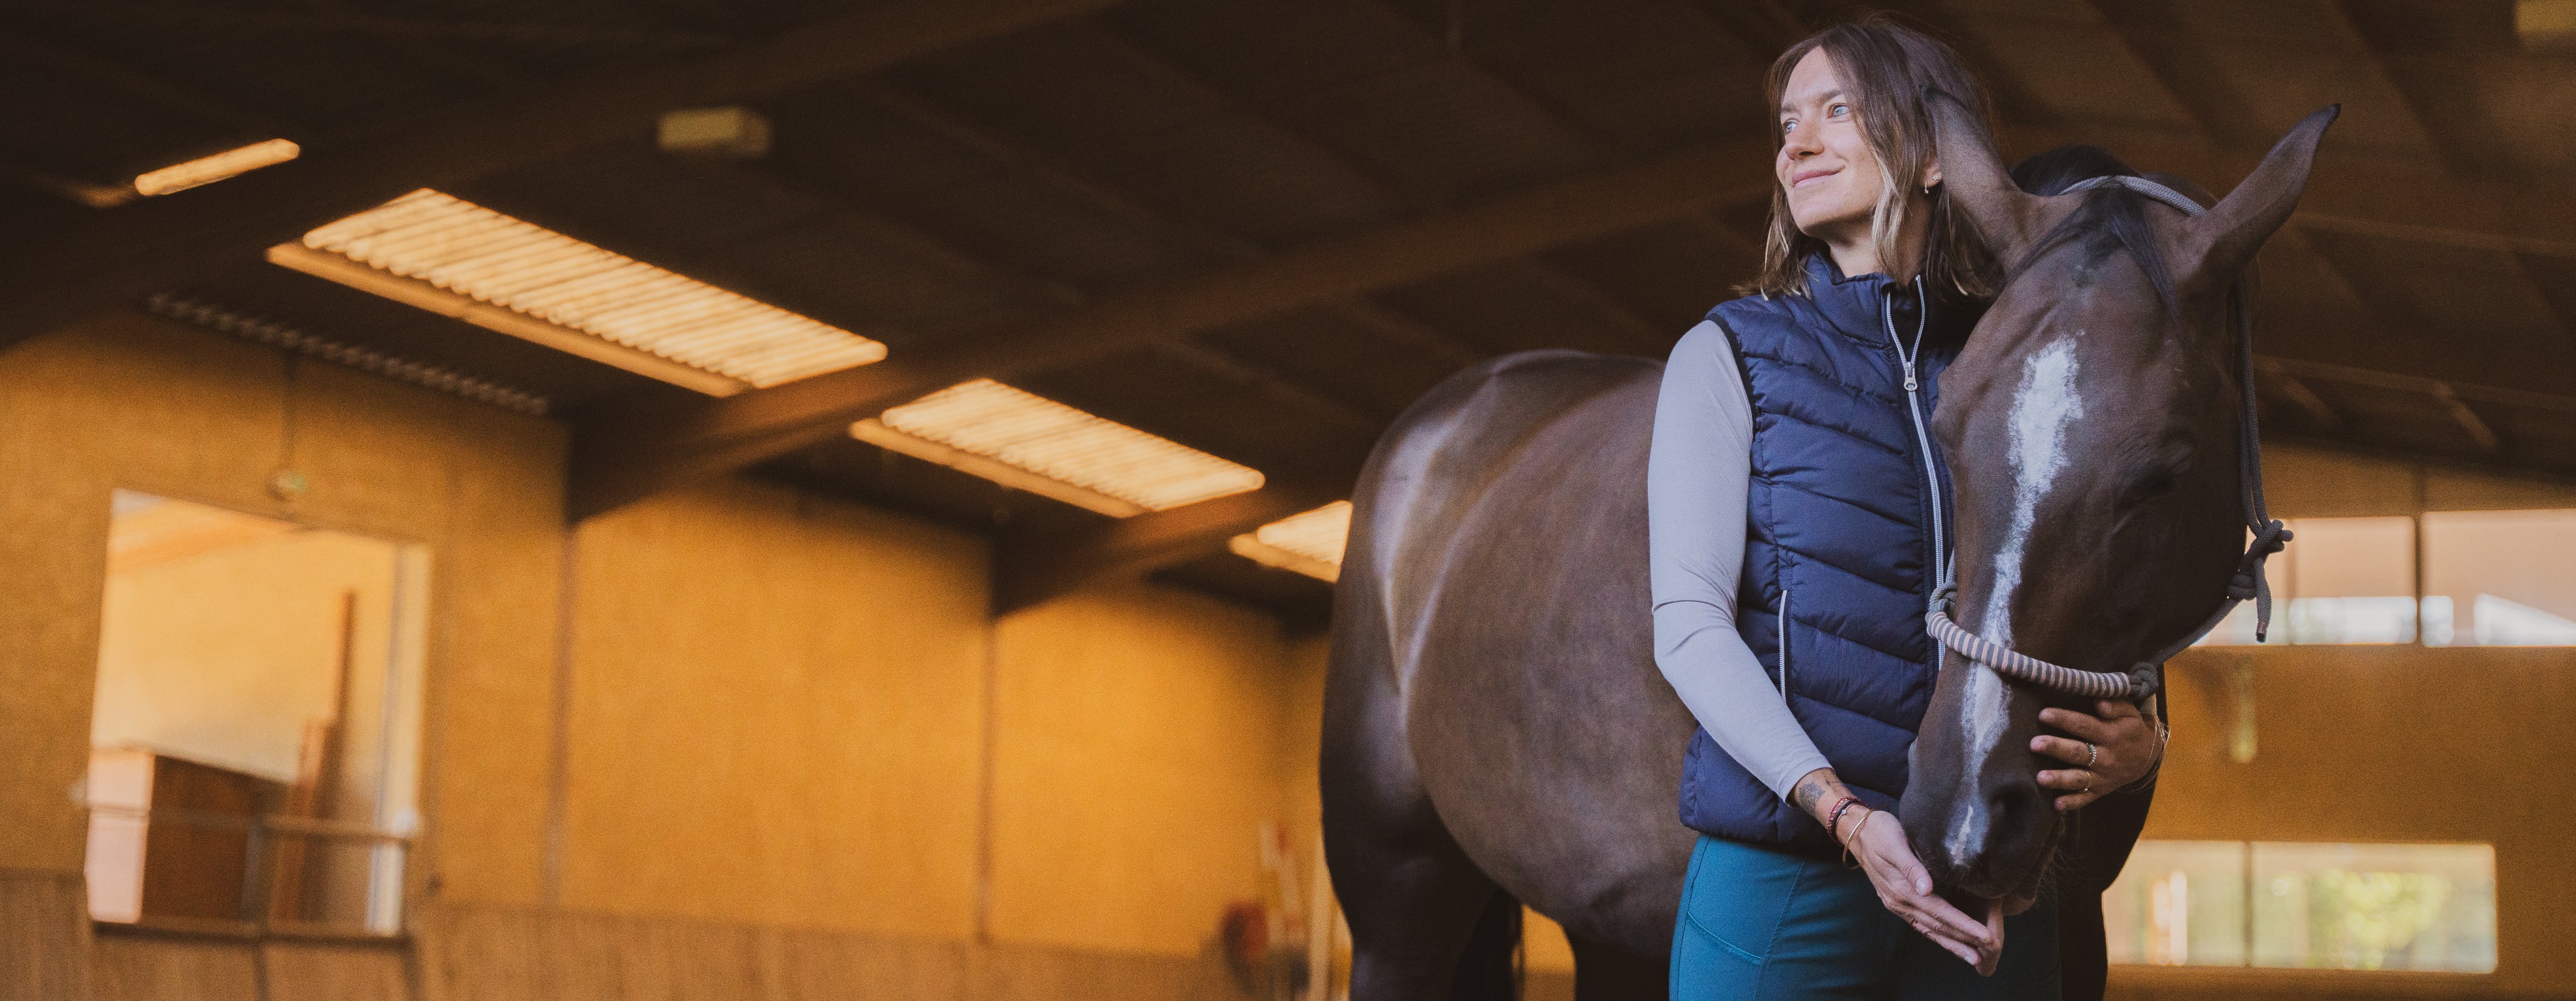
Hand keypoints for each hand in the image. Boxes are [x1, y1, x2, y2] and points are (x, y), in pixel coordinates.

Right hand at [1843, 808, 2002, 974]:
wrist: (1856, 832)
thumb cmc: (1880, 832)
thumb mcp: (1895, 842)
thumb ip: (1911, 867)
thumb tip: (1926, 890)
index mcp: (1902, 889)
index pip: (1940, 912)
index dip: (1964, 926)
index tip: (1985, 936)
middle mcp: (1900, 902)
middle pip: (1937, 926)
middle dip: (1964, 940)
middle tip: (1990, 951)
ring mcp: (1897, 904)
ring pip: (1930, 930)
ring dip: (1952, 944)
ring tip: (1974, 958)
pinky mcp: (1897, 902)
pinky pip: (1921, 924)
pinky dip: (1937, 936)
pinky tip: (1949, 942)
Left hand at [2032, 699, 2160, 810]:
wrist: (2148, 758)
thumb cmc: (2130, 730)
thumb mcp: (2130, 713)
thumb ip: (2116, 705)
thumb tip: (2099, 702)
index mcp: (2110, 735)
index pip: (2084, 726)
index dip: (2064, 719)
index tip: (2043, 714)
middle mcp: (2106, 757)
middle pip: (2077, 753)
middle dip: (2056, 748)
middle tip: (2034, 744)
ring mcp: (2102, 777)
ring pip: (2078, 779)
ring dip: (2060, 779)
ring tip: (2041, 778)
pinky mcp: (2099, 790)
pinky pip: (2085, 799)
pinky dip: (2071, 803)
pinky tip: (2056, 805)